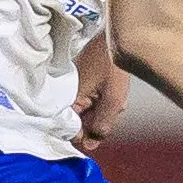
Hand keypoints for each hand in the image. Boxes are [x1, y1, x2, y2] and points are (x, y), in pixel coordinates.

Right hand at [73, 35, 129, 149]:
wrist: (117, 36)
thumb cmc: (113, 65)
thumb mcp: (113, 100)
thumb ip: (101, 125)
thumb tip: (91, 146)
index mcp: (68, 98)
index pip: (70, 130)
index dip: (86, 135)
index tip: (100, 131)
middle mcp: (65, 93)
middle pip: (78, 122)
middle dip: (97, 120)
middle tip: (111, 105)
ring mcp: (72, 87)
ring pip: (85, 112)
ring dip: (101, 110)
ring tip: (113, 94)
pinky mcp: (79, 81)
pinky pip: (88, 100)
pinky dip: (101, 100)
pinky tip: (112, 90)